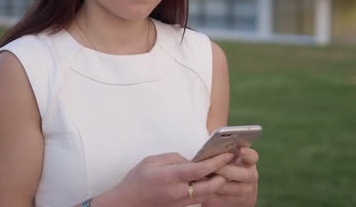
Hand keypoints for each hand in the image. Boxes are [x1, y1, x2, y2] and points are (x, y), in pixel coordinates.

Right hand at [101, 152, 233, 206]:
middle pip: (210, 187)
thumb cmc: (136, 180)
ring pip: (206, 196)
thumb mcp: (152, 160)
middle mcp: (177, 192)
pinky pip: (198, 201)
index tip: (227, 154)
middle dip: (222, 175)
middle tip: (228, 164)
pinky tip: (205, 183)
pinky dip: (205, 192)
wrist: (126, 204)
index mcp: (171, 177)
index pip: (201, 169)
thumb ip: (174, 158)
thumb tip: (191, 161)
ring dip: (216, 185)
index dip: (217, 161)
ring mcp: (179, 203)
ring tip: (220, 172)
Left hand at [204, 147, 259, 206]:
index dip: (247, 154)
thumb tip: (210, 146)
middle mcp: (250, 177)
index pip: (252, 157)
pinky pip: (221, 200)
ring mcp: (245, 192)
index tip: (241, 150)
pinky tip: (200, 190)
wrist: (232, 197)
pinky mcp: (235, 204)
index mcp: (249, 163)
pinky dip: (210, 195)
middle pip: (242, 174)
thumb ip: (223, 154)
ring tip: (202, 177)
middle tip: (212, 166)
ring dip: (215, 183)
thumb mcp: (228, 162)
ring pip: (229, 188)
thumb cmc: (225, 171)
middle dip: (225, 170)